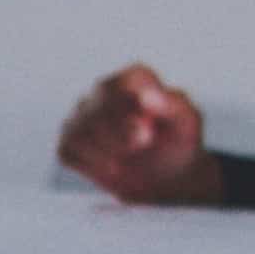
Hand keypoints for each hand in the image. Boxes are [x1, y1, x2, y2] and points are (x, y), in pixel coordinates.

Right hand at [60, 65, 218, 209]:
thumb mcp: (186, 123)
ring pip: (78, 131)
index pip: (121, 84)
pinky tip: (112, 167)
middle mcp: (103, 91)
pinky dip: (90, 164)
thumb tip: (146, 96)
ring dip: (105, 151)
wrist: (164, 175)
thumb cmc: (178, 143)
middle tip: (142, 146)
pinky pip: (68, 151)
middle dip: (118, 134)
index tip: (146, 134)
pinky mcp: (69, 141)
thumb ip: (171, 105)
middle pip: (96, 108)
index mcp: (134, 78)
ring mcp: (81, 116)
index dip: (129, 110)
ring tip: (127, 158)